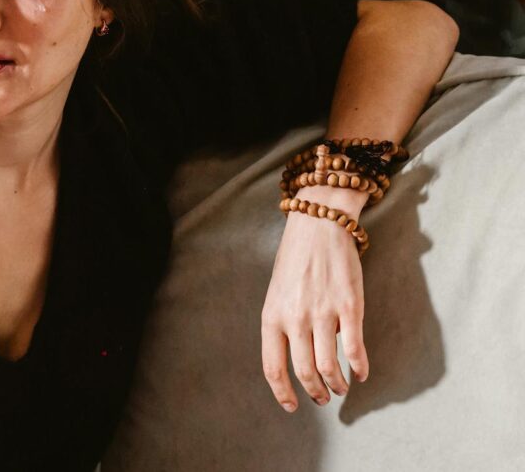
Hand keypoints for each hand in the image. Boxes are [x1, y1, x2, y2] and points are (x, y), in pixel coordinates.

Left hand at [261, 185, 370, 410]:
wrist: (318, 226)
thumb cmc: (295, 260)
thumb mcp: (277, 293)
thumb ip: (282, 324)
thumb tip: (294, 357)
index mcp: (271, 316)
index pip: (272, 367)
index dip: (282, 392)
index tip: (293, 406)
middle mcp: (295, 318)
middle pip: (304, 372)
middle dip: (315, 392)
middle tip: (323, 398)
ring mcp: (323, 314)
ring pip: (330, 366)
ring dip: (337, 384)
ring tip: (341, 387)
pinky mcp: (350, 307)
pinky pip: (355, 348)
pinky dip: (360, 367)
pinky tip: (361, 372)